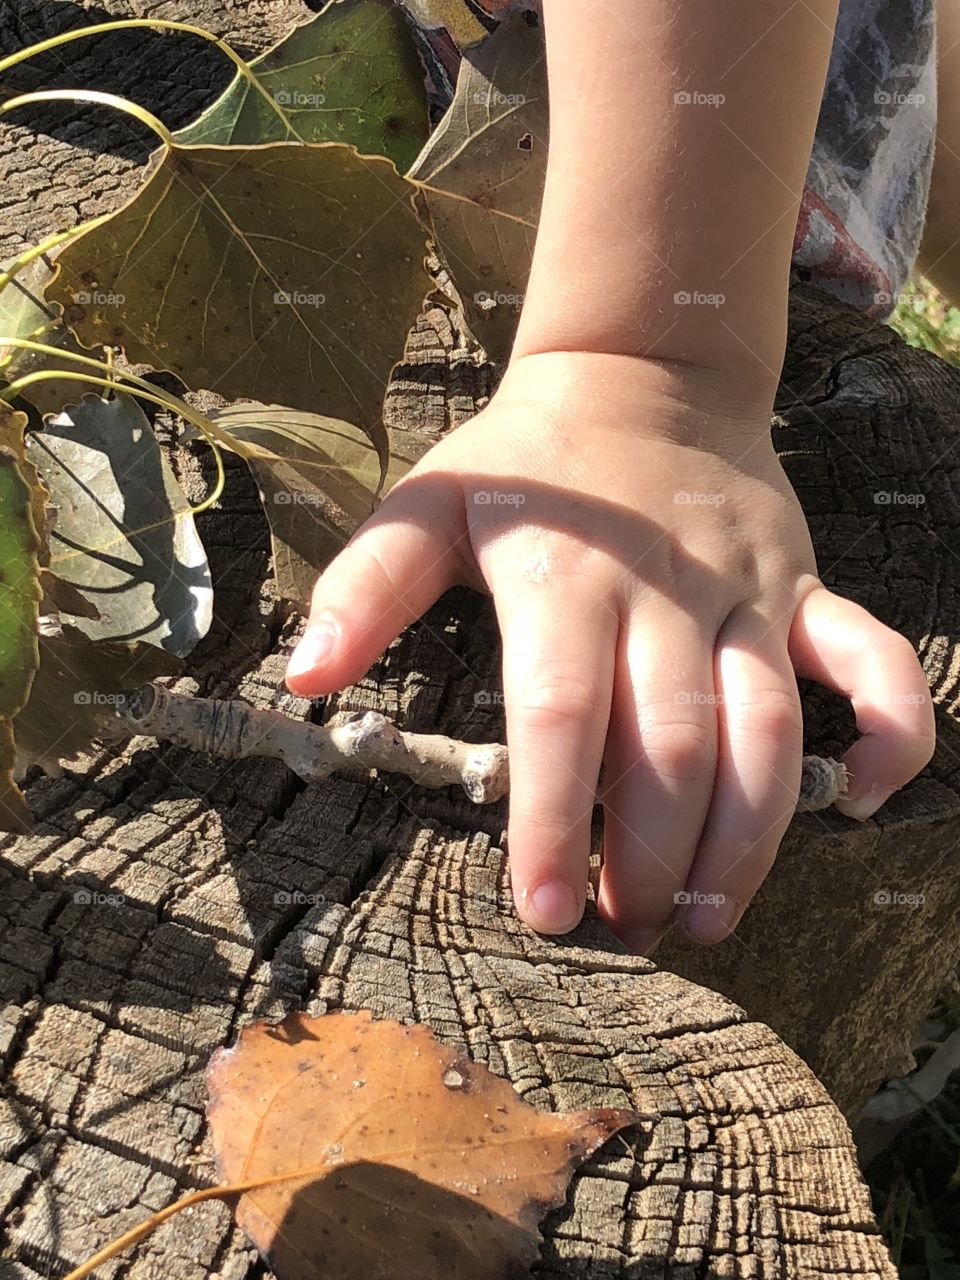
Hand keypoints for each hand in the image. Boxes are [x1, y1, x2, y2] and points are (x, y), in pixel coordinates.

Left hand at [286, 351, 934, 950]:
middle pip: (672, 746)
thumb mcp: (428, 503)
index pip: (561, 719)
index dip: (555, 823)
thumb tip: (302, 679)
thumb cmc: (529, 461)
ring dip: (751, 835)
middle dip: (651, 855)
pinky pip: (874, 661)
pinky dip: (892, 731)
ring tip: (709, 913)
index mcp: (566, 580)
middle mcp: (666, 593)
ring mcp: (748, 592)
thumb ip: (366, 587)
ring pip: (773, 729)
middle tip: (624, 928)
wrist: (645, 375)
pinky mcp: (802, 589)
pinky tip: (867, 802)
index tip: (544, 912)